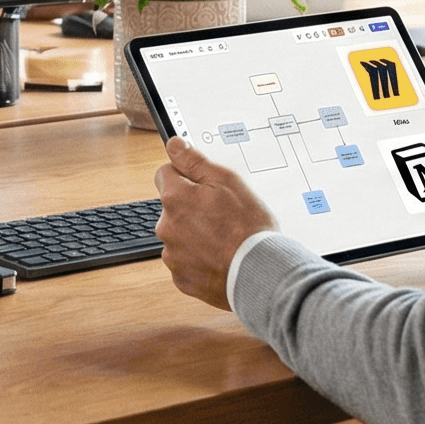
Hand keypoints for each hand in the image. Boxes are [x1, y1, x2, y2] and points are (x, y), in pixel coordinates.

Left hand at [154, 135, 277, 309]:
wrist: (260, 273)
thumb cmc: (248, 227)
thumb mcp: (227, 181)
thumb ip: (194, 161)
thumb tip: (173, 145)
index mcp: (175, 198)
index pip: (165, 174)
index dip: (185, 176)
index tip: (203, 186)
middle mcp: (166, 227)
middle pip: (172, 207)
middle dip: (191, 207)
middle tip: (222, 214)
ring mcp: (172, 255)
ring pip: (179, 235)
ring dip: (194, 234)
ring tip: (224, 239)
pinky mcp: (181, 278)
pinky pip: (185, 261)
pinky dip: (199, 259)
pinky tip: (220, 257)